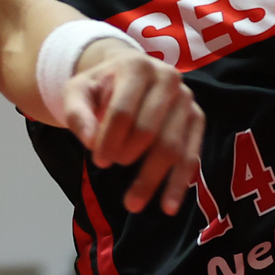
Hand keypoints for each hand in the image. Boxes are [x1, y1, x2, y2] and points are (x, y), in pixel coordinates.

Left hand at [65, 41, 203, 213]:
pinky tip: (168, 205)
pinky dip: (179, 182)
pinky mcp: (197, 119)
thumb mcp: (77, 91)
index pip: (123, 111)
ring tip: (134, 204)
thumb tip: (91, 143)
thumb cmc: (100, 86)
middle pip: (149, 130)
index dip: (110, 139)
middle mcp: (169, 79)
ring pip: (173, 147)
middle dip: (128, 155)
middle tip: (109, 167)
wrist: (127, 73)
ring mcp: (187, 100)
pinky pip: (191, 155)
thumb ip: (77, 114)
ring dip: (153, 178)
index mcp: (137, 68)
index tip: (98, 161)